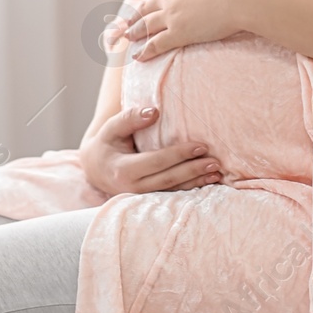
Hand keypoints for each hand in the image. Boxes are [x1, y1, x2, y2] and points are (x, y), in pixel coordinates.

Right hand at [78, 106, 222, 194]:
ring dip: (196, 182)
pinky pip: (172, 195)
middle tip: (215, 161)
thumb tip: (153, 112)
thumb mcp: (112, 128)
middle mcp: (132, 188)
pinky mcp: (148, 200)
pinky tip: (208, 181)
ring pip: (172, 191)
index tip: (201, 145)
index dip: (179, 154)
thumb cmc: (107, 144)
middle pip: (168, 180)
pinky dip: (191, 188)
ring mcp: (140, 197)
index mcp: (123, 170)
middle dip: (193, 170)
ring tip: (217, 173)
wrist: (96, 169)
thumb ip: (130, 118)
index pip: (156, 162)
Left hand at [119, 0, 253, 60]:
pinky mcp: (179, 33)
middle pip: (148, 7)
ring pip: (148, 25)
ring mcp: (173, 15)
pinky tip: (137, 56)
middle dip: (137, 15)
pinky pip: (156, 44)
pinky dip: (145, 50)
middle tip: (128, 21)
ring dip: (136, 32)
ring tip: (128, 38)